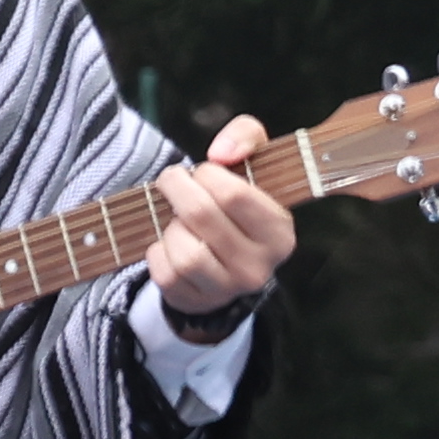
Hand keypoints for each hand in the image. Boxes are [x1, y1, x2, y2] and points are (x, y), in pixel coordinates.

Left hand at [142, 116, 290, 319]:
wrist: (227, 263)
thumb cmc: (239, 206)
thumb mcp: (254, 164)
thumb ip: (246, 137)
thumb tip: (221, 153)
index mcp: (280, 232)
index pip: (235, 195)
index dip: (207, 175)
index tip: (201, 171)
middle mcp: (259, 265)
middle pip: (201, 215)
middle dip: (178, 189)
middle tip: (172, 180)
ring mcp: (227, 288)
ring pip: (183, 249)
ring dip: (171, 226)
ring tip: (178, 218)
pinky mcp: (195, 301)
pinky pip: (164, 272)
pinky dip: (158, 251)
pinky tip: (170, 243)